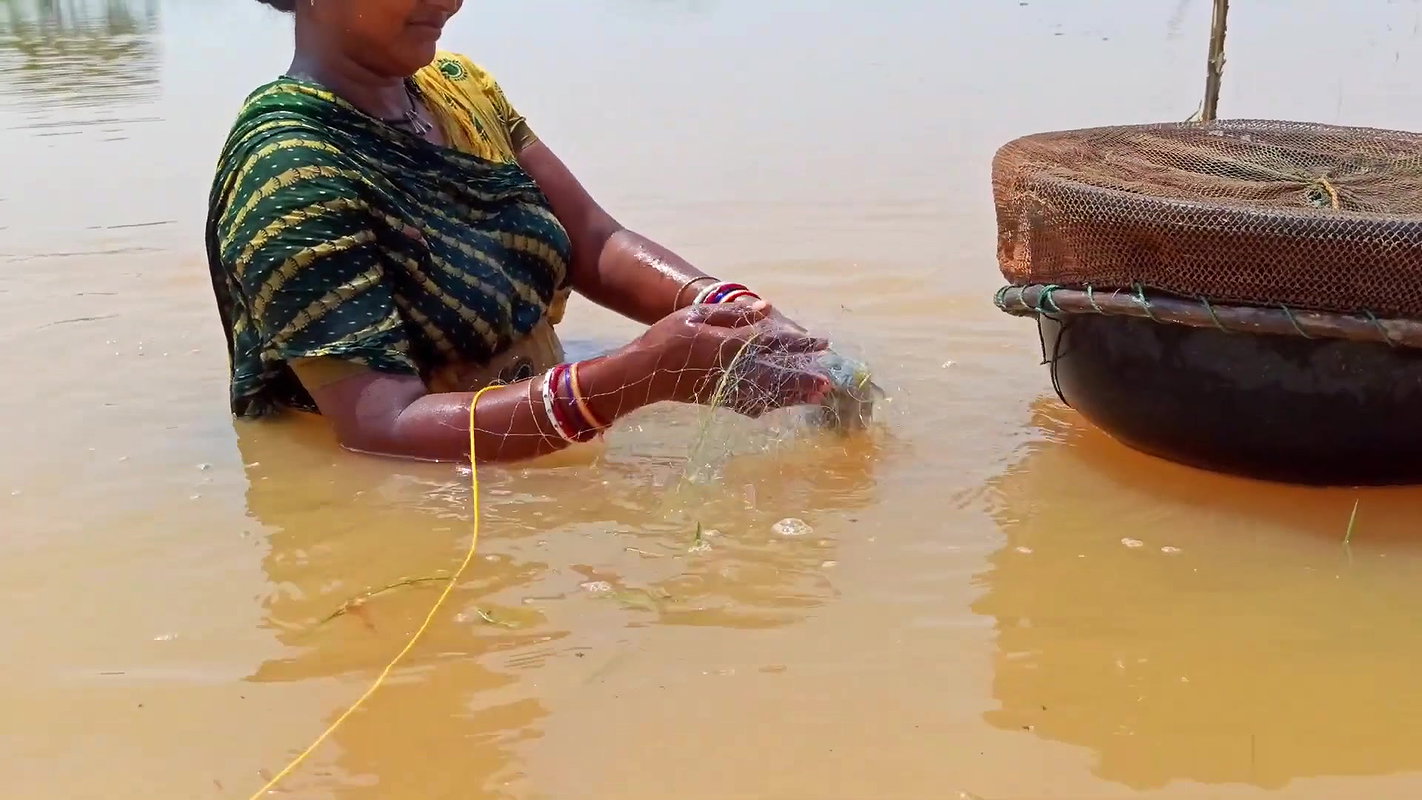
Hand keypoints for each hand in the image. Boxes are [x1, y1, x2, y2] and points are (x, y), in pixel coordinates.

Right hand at [635, 300, 830, 416]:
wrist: (646, 372)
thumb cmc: (669, 336)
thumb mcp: (698, 314)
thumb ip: (734, 313)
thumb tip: (767, 308)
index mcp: (730, 345)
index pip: (773, 343)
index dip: (799, 344)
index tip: (821, 344)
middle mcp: (734, 370)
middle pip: (778, 375)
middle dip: (804, 379)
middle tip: (829, 383)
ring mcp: (728, 388)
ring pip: (770, 394)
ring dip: (794, 396)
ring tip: (817, 396)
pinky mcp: (720, 400)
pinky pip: (752, 404)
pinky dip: (771, 404)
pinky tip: (784, 404)